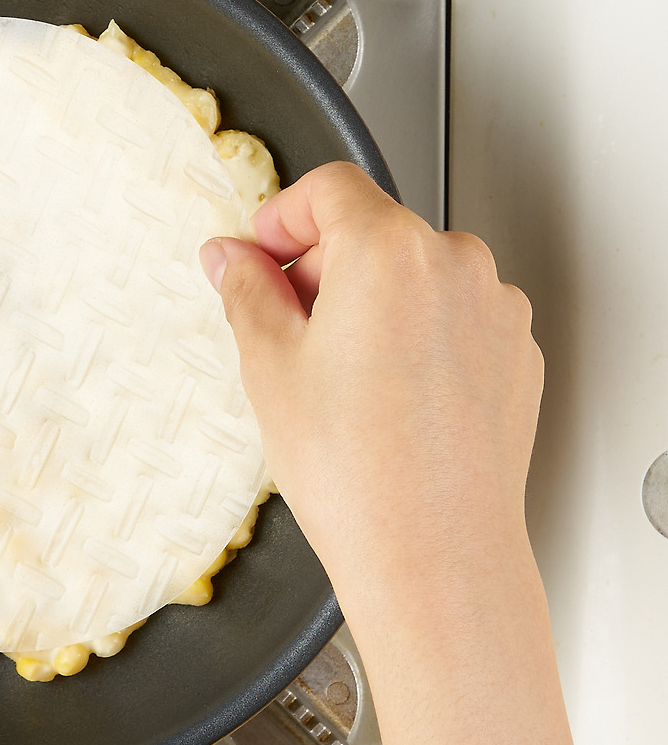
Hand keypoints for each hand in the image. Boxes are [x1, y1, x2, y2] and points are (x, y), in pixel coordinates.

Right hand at [200, 160, 543, 626]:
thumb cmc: (357, 472)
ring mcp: (496, 311)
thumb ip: (246, 290)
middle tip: (283, 326)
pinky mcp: (515, 356)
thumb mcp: (269, 367)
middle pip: (374, 229)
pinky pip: (453, 319)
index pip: (329, 188)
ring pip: (415, 276)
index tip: (259, 254)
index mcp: (389, 251)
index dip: (281, 216)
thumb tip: (229, 257)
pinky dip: (415, 336)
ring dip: (370, 300)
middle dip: (321, 265)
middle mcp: (457, 266)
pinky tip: (385, 398)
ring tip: (336, 376)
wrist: (435, 557)